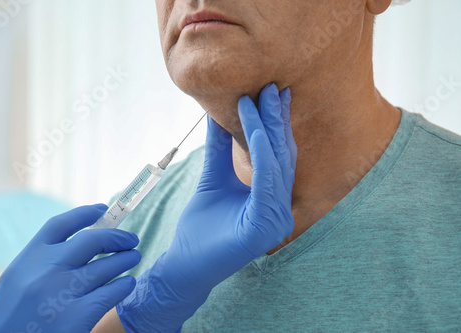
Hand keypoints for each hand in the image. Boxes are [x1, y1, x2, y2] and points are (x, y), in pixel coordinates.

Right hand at [0, 204, 141, 332]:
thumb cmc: (9, 319)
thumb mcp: (18, 281)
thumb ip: (43, 262)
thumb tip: (79, 244)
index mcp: (28, 258)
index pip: (61, 224)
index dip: (85, 213)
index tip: (103, 209)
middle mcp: (46, 270)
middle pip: (93, 240)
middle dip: (117, 237)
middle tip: (131, 239)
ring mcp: (62, 292)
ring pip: (108, 266)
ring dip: (126, 259)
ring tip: (134, 257)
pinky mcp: (77, 316)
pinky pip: (111, 292)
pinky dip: (124, 285)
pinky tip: (127, 284)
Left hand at [116, 83, 296, 331]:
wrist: (184, 265)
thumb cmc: (200, 227)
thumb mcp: (213, 178)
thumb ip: (220, 149)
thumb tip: (218, 113)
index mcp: (271, 199)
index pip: (277, 155)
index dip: (274, 123)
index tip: (268, 93)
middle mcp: (281, 208)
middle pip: (282, 155)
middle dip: (276, 119)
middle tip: (271, 86)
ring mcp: (277, 219)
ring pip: (277, 163)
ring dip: (269, 128)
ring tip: (261, 97)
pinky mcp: (266, 226)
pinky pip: (266, 180)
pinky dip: (262, 150)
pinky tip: (256, 125)